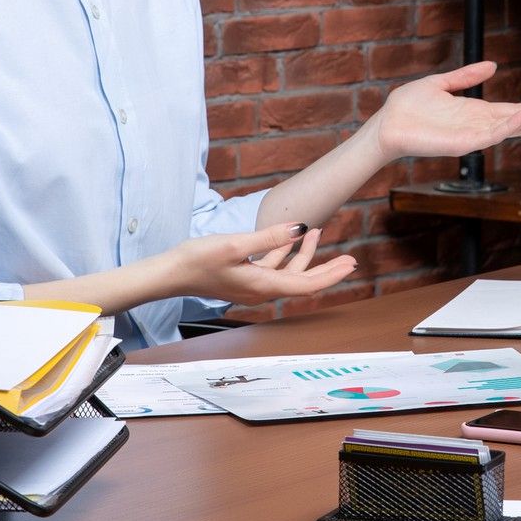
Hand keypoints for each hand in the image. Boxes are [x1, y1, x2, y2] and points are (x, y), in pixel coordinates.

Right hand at [165, 222, 357, 305]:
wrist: (170, 274)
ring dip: (304, 254)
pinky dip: (284, 253)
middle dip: (327, 268)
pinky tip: (289, 237)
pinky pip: (272, 268)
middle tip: (350, 257)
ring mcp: (252, 285)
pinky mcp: (243, 278)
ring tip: (319, 232)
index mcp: (262, 286)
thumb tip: (299, 229)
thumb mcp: (234, 244)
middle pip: (302, 281)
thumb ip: (268, 238)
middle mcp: (261, 290)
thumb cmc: (197, 260)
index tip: (350, 264)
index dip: (331, 275)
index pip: (306, 285)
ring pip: (288, 272)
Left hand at [366, 61, 520, 161]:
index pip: (514, 109)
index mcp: (477, 112)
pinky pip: (494, 134)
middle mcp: (480, 125)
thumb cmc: (409, 106)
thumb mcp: (442, 83)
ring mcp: (475, 136)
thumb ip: (468, 76)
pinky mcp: (466, 143)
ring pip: (513, 128)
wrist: (388, 123)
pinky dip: (513, 124)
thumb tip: (493, 66)